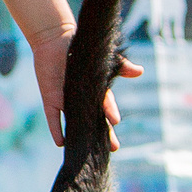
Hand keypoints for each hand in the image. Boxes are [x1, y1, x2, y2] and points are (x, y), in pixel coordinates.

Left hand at [28, 26, 145, 149]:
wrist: (54, 40)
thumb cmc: (81, 49)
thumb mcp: (103, 58)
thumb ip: (120, 66)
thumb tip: (140, 71)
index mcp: (97, 90)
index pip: (106, 105)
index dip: (110, 112)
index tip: (115, 122)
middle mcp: (83, 99)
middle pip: (95, 120)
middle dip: (104, 134)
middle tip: (113, 147)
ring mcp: (66, 101)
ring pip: (75, 122)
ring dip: (80, 136)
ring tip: (86, 151)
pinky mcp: (51, 99)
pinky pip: (53, 117)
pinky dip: (56, 129)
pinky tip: (60, 143)